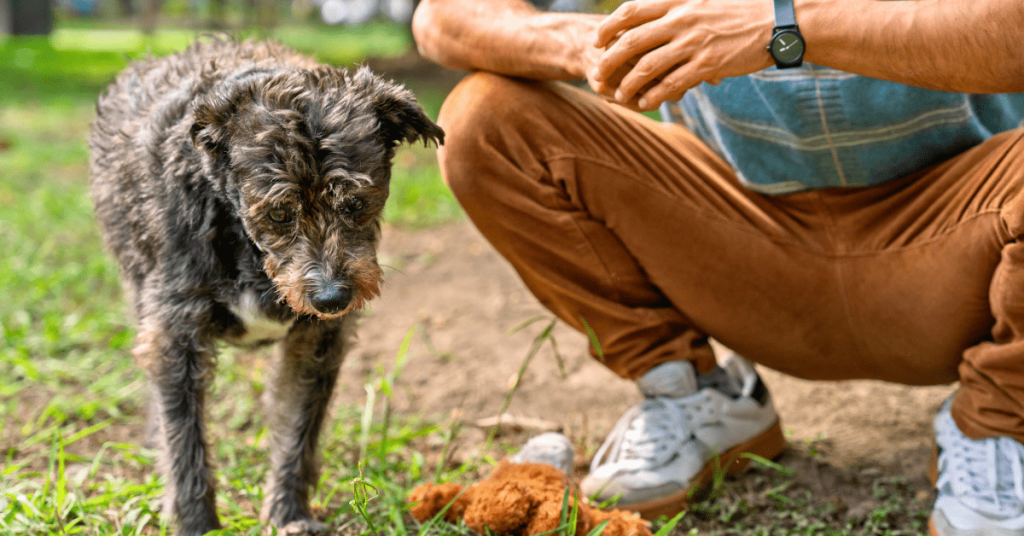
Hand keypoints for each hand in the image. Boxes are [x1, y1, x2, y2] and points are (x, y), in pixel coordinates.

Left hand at [590, 0, 775, 109]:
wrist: (777, 22)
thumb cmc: (740, 11)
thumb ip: (678, 5)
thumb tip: (654, 12)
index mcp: (678, 1)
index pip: (631, 11)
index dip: (609, 26)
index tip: (597, 40)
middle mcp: (681, 20)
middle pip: (631, 41)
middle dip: (610, 60)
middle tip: (599, 74)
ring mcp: (694, 43)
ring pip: (647, 66)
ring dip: (629, 83)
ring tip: (620, 95)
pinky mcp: (707, 64)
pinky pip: (672, 83)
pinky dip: (655, 94)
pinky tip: (646, 102)